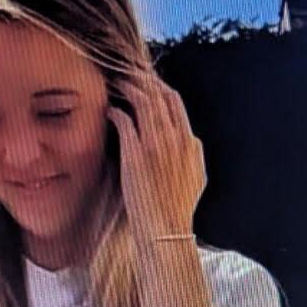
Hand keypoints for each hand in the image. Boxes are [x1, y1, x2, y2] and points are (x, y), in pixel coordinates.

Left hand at [106, 68, 206, 244]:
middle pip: (158, 94)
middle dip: (141, 79)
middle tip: (124, 73)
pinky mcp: (135, 154)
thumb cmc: (177, 211)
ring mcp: (156, 145)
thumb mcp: (196, 180)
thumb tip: (192, 141)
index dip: (158, 87)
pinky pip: (123, 119)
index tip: (145, 84)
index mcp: (190, 144)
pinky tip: (109, 111)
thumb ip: (195, 156)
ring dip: (127, 88)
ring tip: (115, 84)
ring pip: (142, 100)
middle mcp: (175, 139)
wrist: (166, 233)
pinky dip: (115, 111)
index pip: (175, 102)